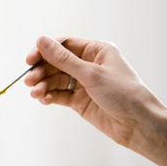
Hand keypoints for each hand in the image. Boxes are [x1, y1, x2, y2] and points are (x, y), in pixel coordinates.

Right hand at [24, 35, 159, 147]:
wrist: (137, 124)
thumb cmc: (123, 94)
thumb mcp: (91, 74)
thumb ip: (64, 59)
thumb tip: (42, 41)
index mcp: (96, 51)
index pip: (64, 45)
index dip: (45, 51)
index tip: (30, 60)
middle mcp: (88, 65)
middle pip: (56, 63)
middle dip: (41, 71)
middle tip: (29, 81)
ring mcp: (83, 83)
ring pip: (55, 80)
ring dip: (43, 86)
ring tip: (36, 94)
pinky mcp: (79, 100)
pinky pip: (59, 95)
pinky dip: (49, 96)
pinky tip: (44, 100)